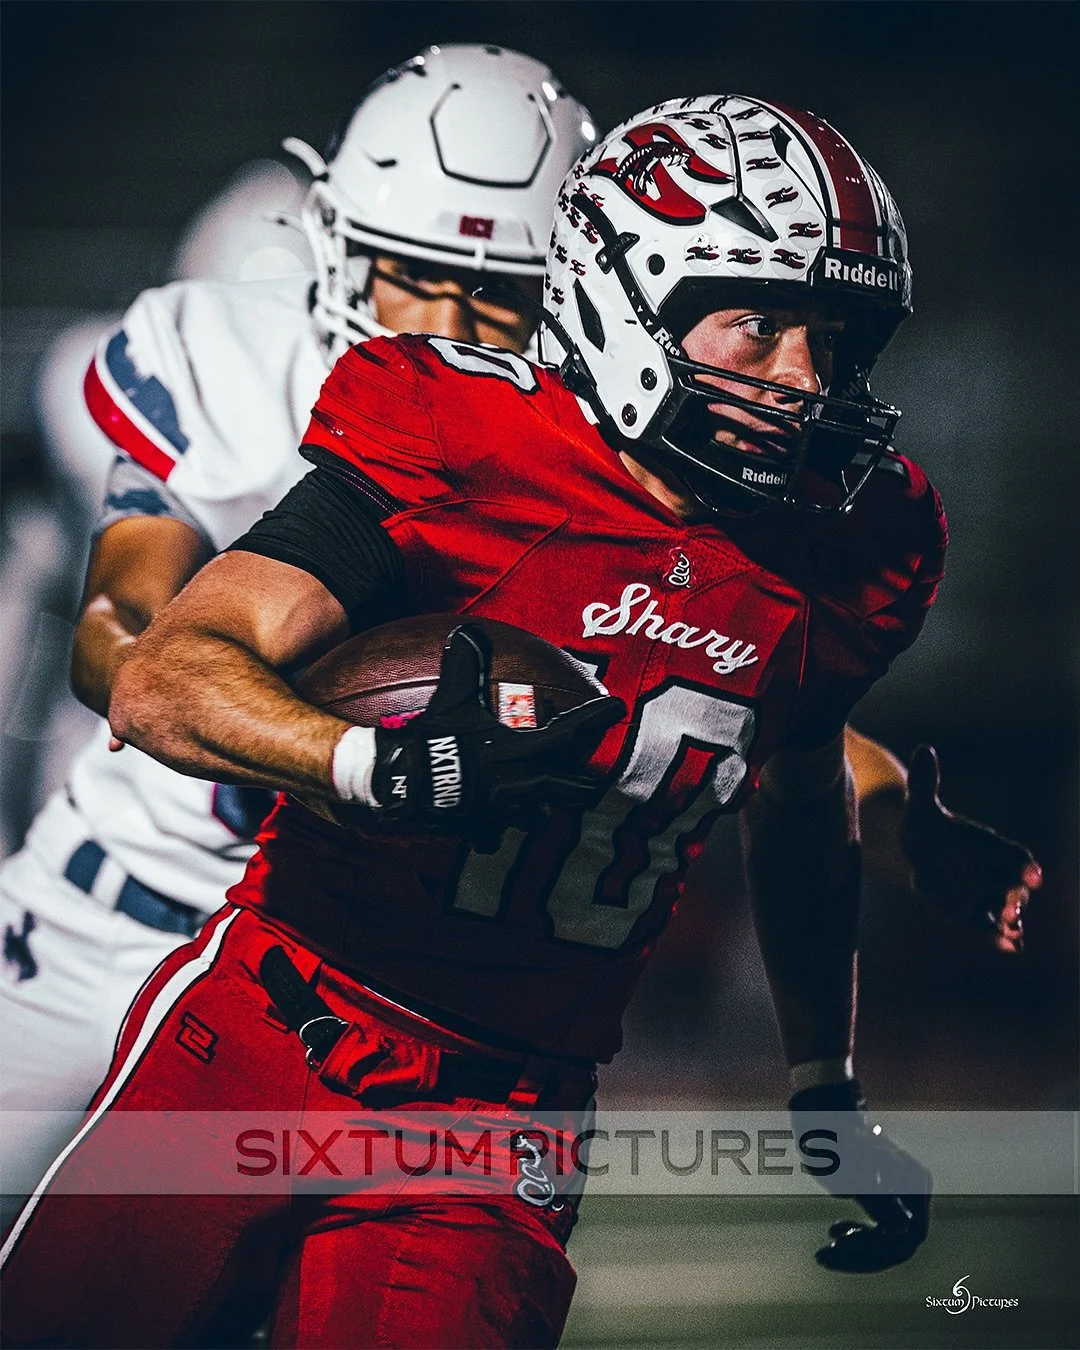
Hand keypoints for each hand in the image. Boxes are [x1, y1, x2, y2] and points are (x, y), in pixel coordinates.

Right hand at [370, 624, 624, 832]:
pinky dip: (491, 835)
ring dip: (540, 811)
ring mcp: (503, 810)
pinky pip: (492, 837)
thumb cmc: (438, 737)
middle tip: (590, 784)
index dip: (597, 717)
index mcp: (522, 749)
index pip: (571, 731)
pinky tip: (489, 831)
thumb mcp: (453, 697)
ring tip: (542, 806)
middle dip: (580, 787)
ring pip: (536, 818)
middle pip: (567, 788)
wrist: (410, 781)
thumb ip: (467, 665)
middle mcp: (522, 782)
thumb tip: (468, 631)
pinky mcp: (480, 828)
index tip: (618, 708)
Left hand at [790, 1080, 930, 1272]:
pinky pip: (879, 1226)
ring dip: (858, 1248)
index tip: (842, 1248)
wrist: (824, 1112)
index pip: (906, 1238)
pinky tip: (834, 1232)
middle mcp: (914, 1191)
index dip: (875, 1252)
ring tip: (826, 1250)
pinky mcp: (886, 1194)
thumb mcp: (852, 1174)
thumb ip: (881, 1205)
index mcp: (914, 1185)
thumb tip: (906, 1234)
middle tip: (825, 1255)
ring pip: (886, 1238)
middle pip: (896, 1242)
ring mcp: (901, 1193)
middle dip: (861, 1253)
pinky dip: (858, 1235)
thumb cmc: (837, 1138)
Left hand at [901, 745, 1041, 953]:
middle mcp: (997, 872)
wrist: (919, 849)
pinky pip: (991, 927)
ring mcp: (988, 894)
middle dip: (1016, 899)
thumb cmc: (927, 822)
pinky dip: (999, 937)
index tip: (1032, 875)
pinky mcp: (975, 913)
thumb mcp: (921, 802)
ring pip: (1006, 910)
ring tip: (1012, 933)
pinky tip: (1008, 947)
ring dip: (1010, 922)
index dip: (1024, 867)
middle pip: (1015, 888)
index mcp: (993, 847)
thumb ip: (926, 781)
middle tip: (1013, 909)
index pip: (1016, 857)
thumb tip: (923, 750)